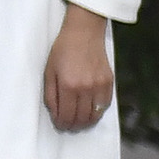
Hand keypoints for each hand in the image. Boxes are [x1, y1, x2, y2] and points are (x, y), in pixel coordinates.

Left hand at [44, 3, 116, 133]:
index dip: (62, 124)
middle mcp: (85, 88)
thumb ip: (51, 95)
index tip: (59, 125)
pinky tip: (90, 111)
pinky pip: (105, 105)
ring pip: (95, 115)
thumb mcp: (49, 71)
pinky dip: (97, 112)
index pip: (66, 115)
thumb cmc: (63, 50)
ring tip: (79, 122)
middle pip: (81, 118)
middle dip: (73, 125)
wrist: (83, 33)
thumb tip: (55, 113)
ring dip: (86, 122)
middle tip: (68, 126)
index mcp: (67, 85)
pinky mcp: (109, 82)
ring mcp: (99, 85)